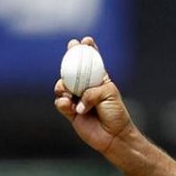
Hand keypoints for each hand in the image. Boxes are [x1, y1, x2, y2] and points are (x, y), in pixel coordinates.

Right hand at [54, 36, 133, 155]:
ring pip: (63, 86)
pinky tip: (68, 104)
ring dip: (63, 85)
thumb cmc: (116, 113)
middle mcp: (87, 88)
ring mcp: (77, 99)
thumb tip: (76, 99)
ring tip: (67, 91)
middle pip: (74, 70)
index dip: (89, 51)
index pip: (93, 63)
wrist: (113, 135)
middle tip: (71, 47)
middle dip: (70, 57)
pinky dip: (62, 102)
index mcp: (100, 80)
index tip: (86, 40)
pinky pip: (60, 103)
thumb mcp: (109, 94)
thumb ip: (92, 91)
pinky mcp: (70, 112)